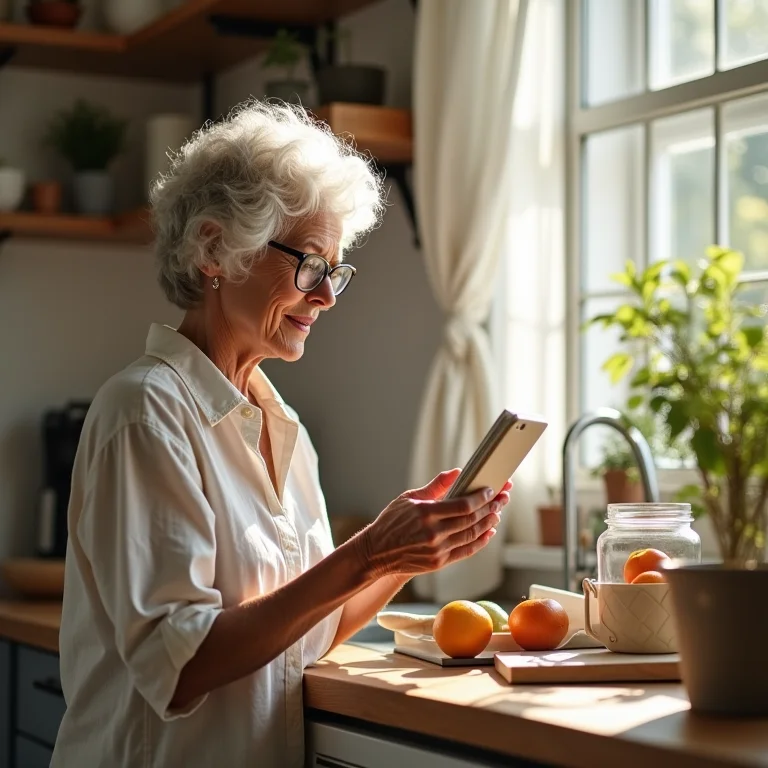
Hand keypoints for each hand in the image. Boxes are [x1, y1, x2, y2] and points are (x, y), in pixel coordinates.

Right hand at [355, 469, 511, 578]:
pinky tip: (487, 533)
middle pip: (471, 520)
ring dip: (488, 524)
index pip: (463, 505)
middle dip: (490, 508)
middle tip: (501, 500)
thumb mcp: (409, 498)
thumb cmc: (392, 521)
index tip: (491, 490)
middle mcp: (433, 532)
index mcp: (425, 513)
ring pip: (471, 535)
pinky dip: (480, 542)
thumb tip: (456, 472)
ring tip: (497, 514)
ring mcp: (437, 550)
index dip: (481, 497)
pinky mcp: (438, 563)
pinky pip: (466, 551)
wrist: (377, 552)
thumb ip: (435, 485)